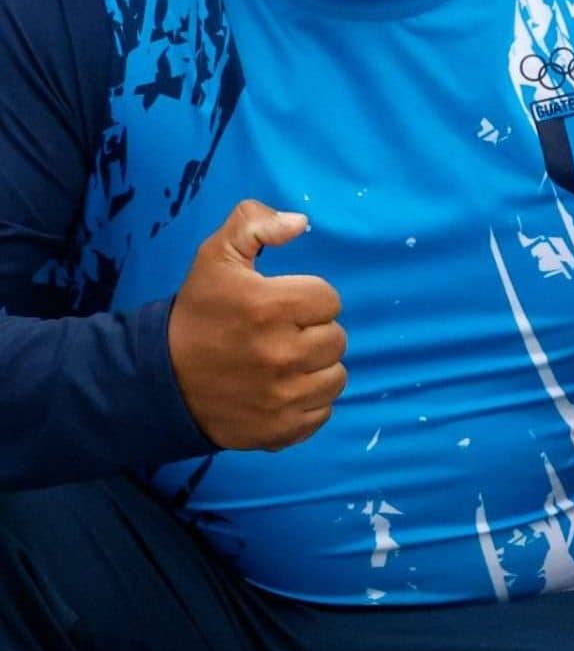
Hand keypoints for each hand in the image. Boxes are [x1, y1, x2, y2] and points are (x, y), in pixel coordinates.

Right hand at [167, 200, 343, 449]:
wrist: (160, 380)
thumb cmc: (197, 315)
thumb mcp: (214, 259)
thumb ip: (252, 226)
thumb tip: (299, 222)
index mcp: (267, 307)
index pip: (328, 299)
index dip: (306, 299)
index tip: (280, 306)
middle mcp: (280, 353)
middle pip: (336, 338)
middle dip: (311, 333)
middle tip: (277, 336)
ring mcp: (283, 396)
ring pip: (336, 376)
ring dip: (315, 368)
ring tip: (281, 363)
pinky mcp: (283, 428)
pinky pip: (323, 410)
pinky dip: (307, 402)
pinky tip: (278, 391)